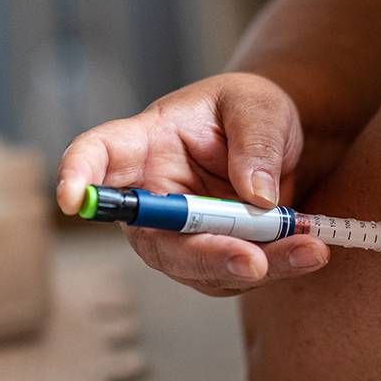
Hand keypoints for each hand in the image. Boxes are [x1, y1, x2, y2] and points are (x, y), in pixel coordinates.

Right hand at [56, 72, 330, 295]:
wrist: (276, 139)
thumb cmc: (250, 110)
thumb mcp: (258, 105)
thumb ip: (255, 142)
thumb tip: (258, 198)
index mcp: (145, 143)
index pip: (97, 156)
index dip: (78, 177)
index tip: (71, 200)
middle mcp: (153, 196)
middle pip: (156, 238)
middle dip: (204, 257)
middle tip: (253, 262)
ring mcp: (180, 233)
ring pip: (200, 267)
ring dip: (255, 266)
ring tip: (309, 249)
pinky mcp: (212, 257)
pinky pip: (234, 275)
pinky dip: (276, 267)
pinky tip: (309, 249)